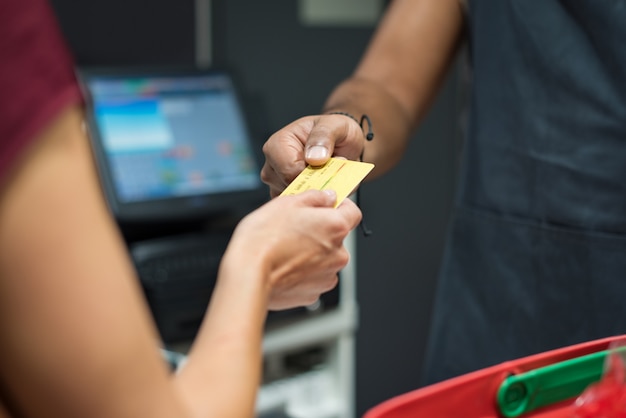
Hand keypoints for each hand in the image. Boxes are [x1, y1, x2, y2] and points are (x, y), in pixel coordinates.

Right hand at [223, 189, 361, 309]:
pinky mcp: (314, 293)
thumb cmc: (263, 238)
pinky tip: (284, 265)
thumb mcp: (287, 203)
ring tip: (286, 249)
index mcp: (335, 227)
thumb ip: (315, 197)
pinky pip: (314, 277)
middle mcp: (338, 253)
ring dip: (312, 253)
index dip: (340, 206)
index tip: (326, 205)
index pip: (353, 212)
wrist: (248, 274)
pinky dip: (303, 272)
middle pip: (337, 237)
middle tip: (296, 228)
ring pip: (325, 258)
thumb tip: (327, 196)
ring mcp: (328, 275)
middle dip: (320, 231)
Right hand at [261, 114, 365, 197]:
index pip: (289, 171)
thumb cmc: (334, 131)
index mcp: (277, 144)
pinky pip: (300, 207)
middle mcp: (272, 165)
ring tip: (329, 180)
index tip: (329, 170)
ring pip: (296, 199)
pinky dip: (316, 202)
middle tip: (332, 175)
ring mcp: (277, 182)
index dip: (312, 176)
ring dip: (316, 194)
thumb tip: (314, 158)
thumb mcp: (335, 126)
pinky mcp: (287, 194)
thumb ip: (324, 137)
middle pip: (290, 188)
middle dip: (315, 185)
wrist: (341, 142)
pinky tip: (325, 189)